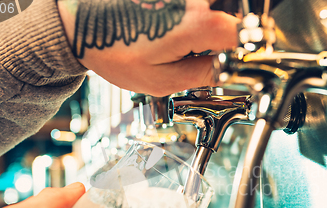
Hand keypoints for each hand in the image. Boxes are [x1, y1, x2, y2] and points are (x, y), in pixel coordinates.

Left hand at [57, 0, 238, 95]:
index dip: (245, 55)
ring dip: (201, 32)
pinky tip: (162, 33)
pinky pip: (194, 8)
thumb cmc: (113, 51)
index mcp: (198, 23)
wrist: (80, 25)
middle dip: (220, 42)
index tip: (236, 66)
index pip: (246, 35)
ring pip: (211, 12)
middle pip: (231, 19)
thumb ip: (204, 75)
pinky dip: (187, 21)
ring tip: (172, 44)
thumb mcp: (162, 80)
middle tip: (196, 58)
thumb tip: (231, 70)